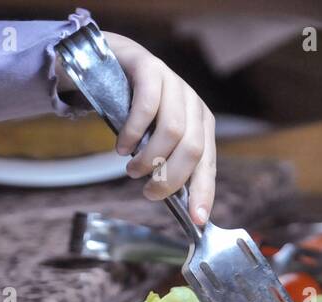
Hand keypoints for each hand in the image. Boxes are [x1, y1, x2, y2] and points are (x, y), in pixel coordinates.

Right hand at [100, 32, 215, 225]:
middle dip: (169, 178)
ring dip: (148, 159)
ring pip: (172, 132)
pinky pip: (147, 107)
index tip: (196, 219)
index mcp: (201, 124)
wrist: (113, 61)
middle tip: (148, 192)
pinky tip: (122, 147)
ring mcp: (174, 83)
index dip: (204, 192)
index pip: (208, 164)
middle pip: (192, 150)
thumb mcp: (156, 138)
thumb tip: (178, 204)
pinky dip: (133, 133)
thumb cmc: (136, 109)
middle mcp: (193, 103)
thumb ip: (168, 162)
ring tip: (131, 168)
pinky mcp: (151, 68)